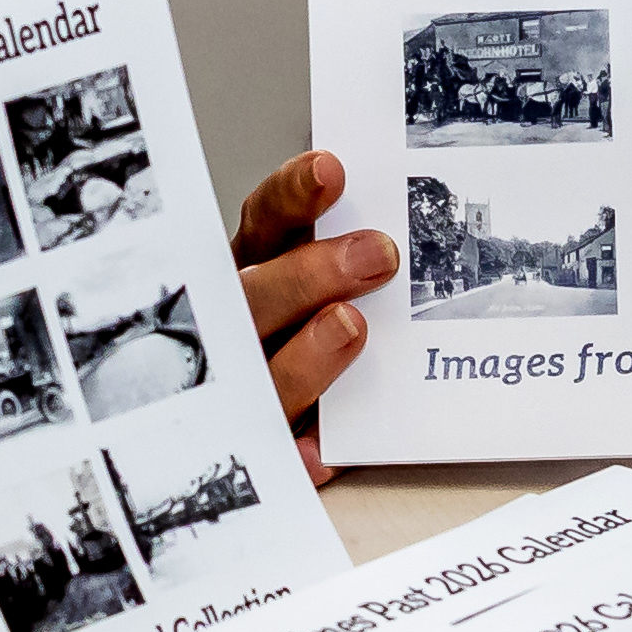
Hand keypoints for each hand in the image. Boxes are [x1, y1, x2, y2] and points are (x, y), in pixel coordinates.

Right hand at [233, 152, 396, 485]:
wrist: (229, 435)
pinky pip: (272, 462)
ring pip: (259, 378)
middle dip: (308, 274)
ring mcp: (242, 393)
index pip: (264, 225)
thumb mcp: (309, 282)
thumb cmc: (298, 333)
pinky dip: (295, 456)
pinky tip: (321, 451)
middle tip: (375, 255)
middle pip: (253, 299)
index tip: (332, 169)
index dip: (292, 196)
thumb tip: (402, 221)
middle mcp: (238, 329)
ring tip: (350, 328)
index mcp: (254, 274)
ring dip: (302, 356)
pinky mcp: (260, 453)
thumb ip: (345, 254)